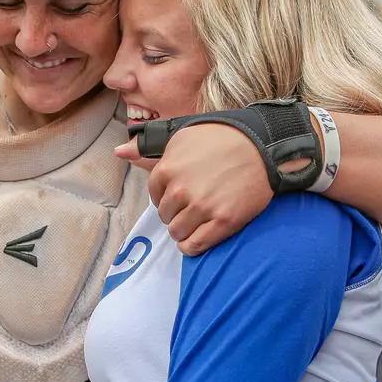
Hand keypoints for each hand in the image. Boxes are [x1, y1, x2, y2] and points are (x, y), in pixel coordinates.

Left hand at [116, 122, 272, 255]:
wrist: (263, 145)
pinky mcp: (223, 222)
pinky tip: (197, 239)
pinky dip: (191, 246)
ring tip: (198, 220)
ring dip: (184, 230)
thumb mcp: (181, 135)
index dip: (167, 196)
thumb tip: (118, 152)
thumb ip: (148, 147)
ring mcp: (202, 208)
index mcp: (167, 169)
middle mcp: (181, 190)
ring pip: (177, 232)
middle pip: (165, 216)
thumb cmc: (222, 137)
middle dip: (176, 213)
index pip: (155, 196)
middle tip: (194, 205)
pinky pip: (194, 245)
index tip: (181, 193)